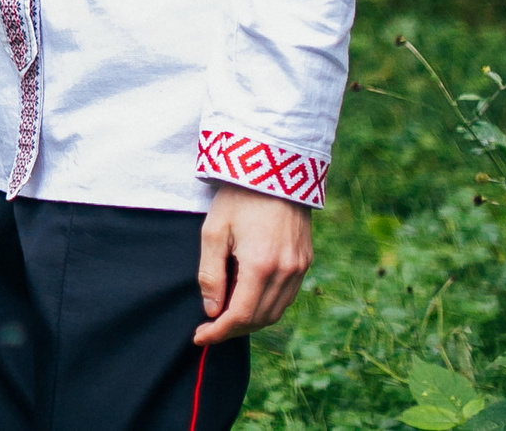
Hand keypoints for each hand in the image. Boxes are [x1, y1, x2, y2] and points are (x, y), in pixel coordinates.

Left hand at [194, 184, 313, 344]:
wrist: (274, 167)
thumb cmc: (238, 196)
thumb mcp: (213, 231)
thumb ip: (211, 274)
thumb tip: (212, 309)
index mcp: (261, 266)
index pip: (240, 315)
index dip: (219, 331)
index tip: (200, 337)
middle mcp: (286, 272)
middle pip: (260, 319)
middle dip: (233, 329)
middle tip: (209, 329)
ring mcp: (300, 267)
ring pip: (276, 311)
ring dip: (251, 321)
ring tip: (226, 318)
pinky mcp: (306, 260)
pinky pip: (288, 296)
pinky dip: (268, 306)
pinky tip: (249, 300)